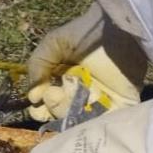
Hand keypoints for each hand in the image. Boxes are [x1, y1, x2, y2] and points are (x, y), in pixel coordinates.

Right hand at [25, 5, 144, 123]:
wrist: (116, 29)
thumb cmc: (84, 33)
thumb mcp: (52, 45)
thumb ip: (37, 67)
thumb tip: (32, 97)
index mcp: (62, 81)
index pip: (47, 103)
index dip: (40, 108)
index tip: (37, 103)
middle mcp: (80, 93)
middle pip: (61, 113)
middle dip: (54, 107)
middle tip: (54, 93)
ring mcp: (100, 101)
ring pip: (80, 120)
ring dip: (70, 113)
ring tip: (71, 95)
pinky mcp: (120, 106)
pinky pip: (105, 121)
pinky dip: (94, 123)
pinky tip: (86, 110)